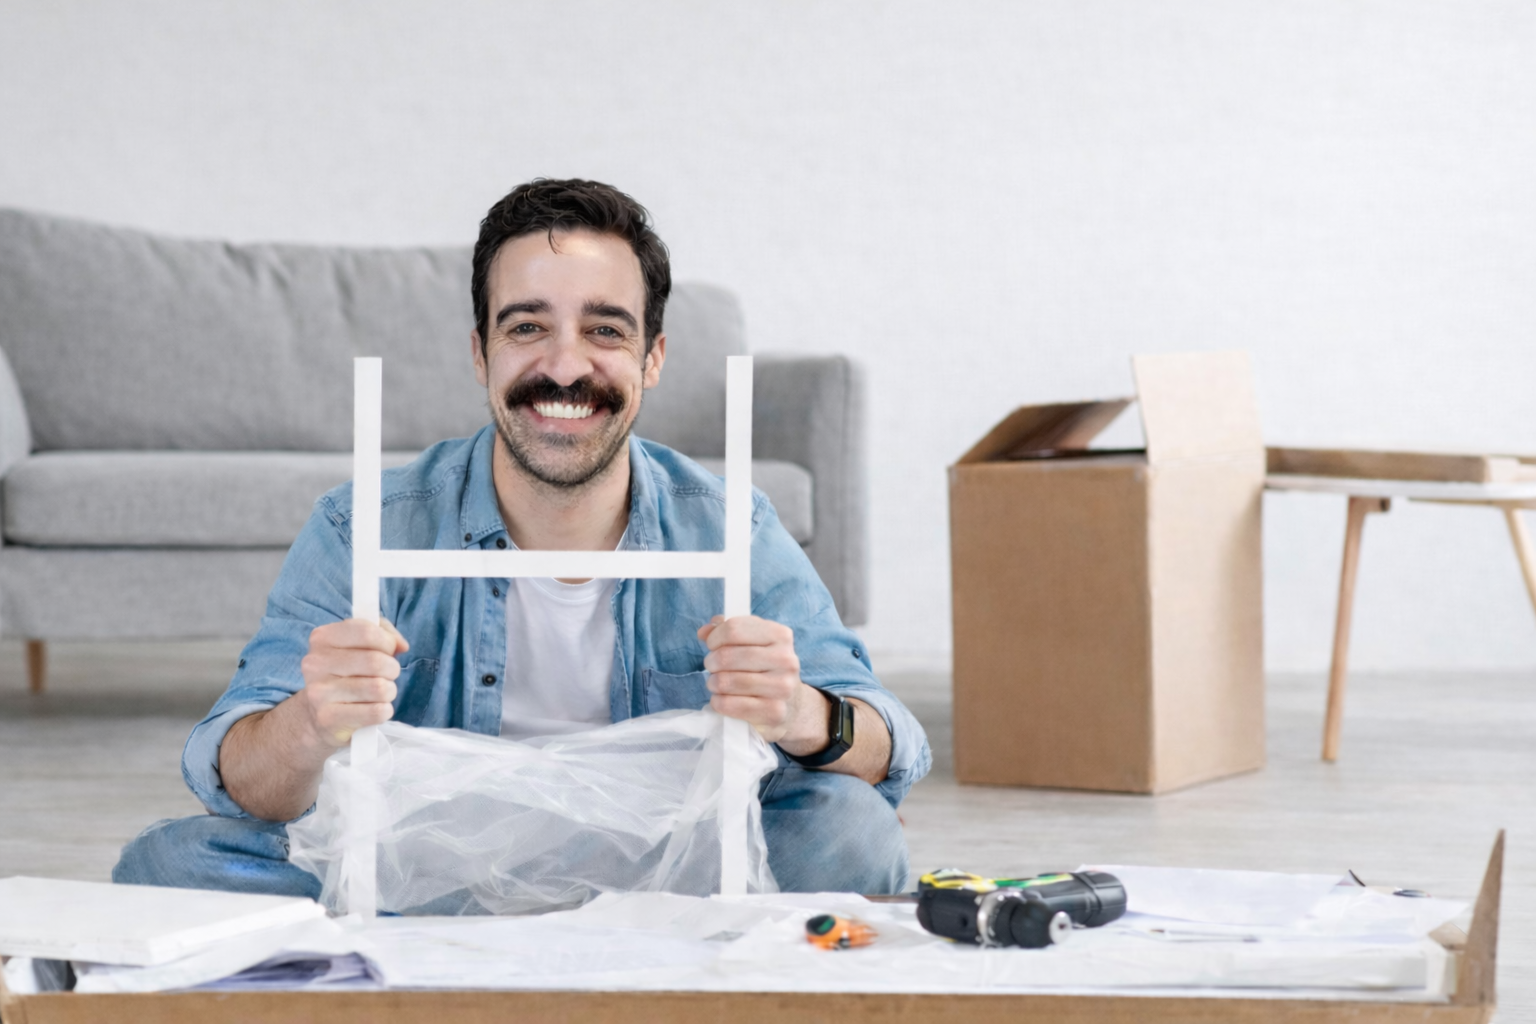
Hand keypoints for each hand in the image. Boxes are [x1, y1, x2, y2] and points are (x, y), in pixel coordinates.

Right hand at [297, 618, 408, 747]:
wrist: (319, 716)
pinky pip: (376, 712)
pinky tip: (373, 709)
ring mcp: (319, 693)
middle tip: (386, 676)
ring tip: (378, 693)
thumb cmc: (346, 675)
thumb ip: (383, 633)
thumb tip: (401, 645)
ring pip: (378, 687)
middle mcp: (315, 664)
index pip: (366, 631)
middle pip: (375, 661)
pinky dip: (384, 711)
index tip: (388, 651)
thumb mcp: (359, 645)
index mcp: (322, 638)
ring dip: (389, 691)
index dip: (387, 642)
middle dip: (392, 669)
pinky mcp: (328, 719)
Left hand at [698, 615, 825, 747]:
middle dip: (711, 662)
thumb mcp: (752, 642)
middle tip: (713, 667)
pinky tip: (722, 700)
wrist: (791, 705)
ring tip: (717, 684)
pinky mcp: (774, 711)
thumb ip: (728, 632)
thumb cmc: (765, 668)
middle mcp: (785, 659)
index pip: (733, 629)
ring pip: (725, 681)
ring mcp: (782, 687)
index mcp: (780, 635)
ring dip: (713, 683)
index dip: (714, 637)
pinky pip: (728, 704)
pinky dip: (718, 702)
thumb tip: (704, 631)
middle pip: (727, 656)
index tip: (713, 645)